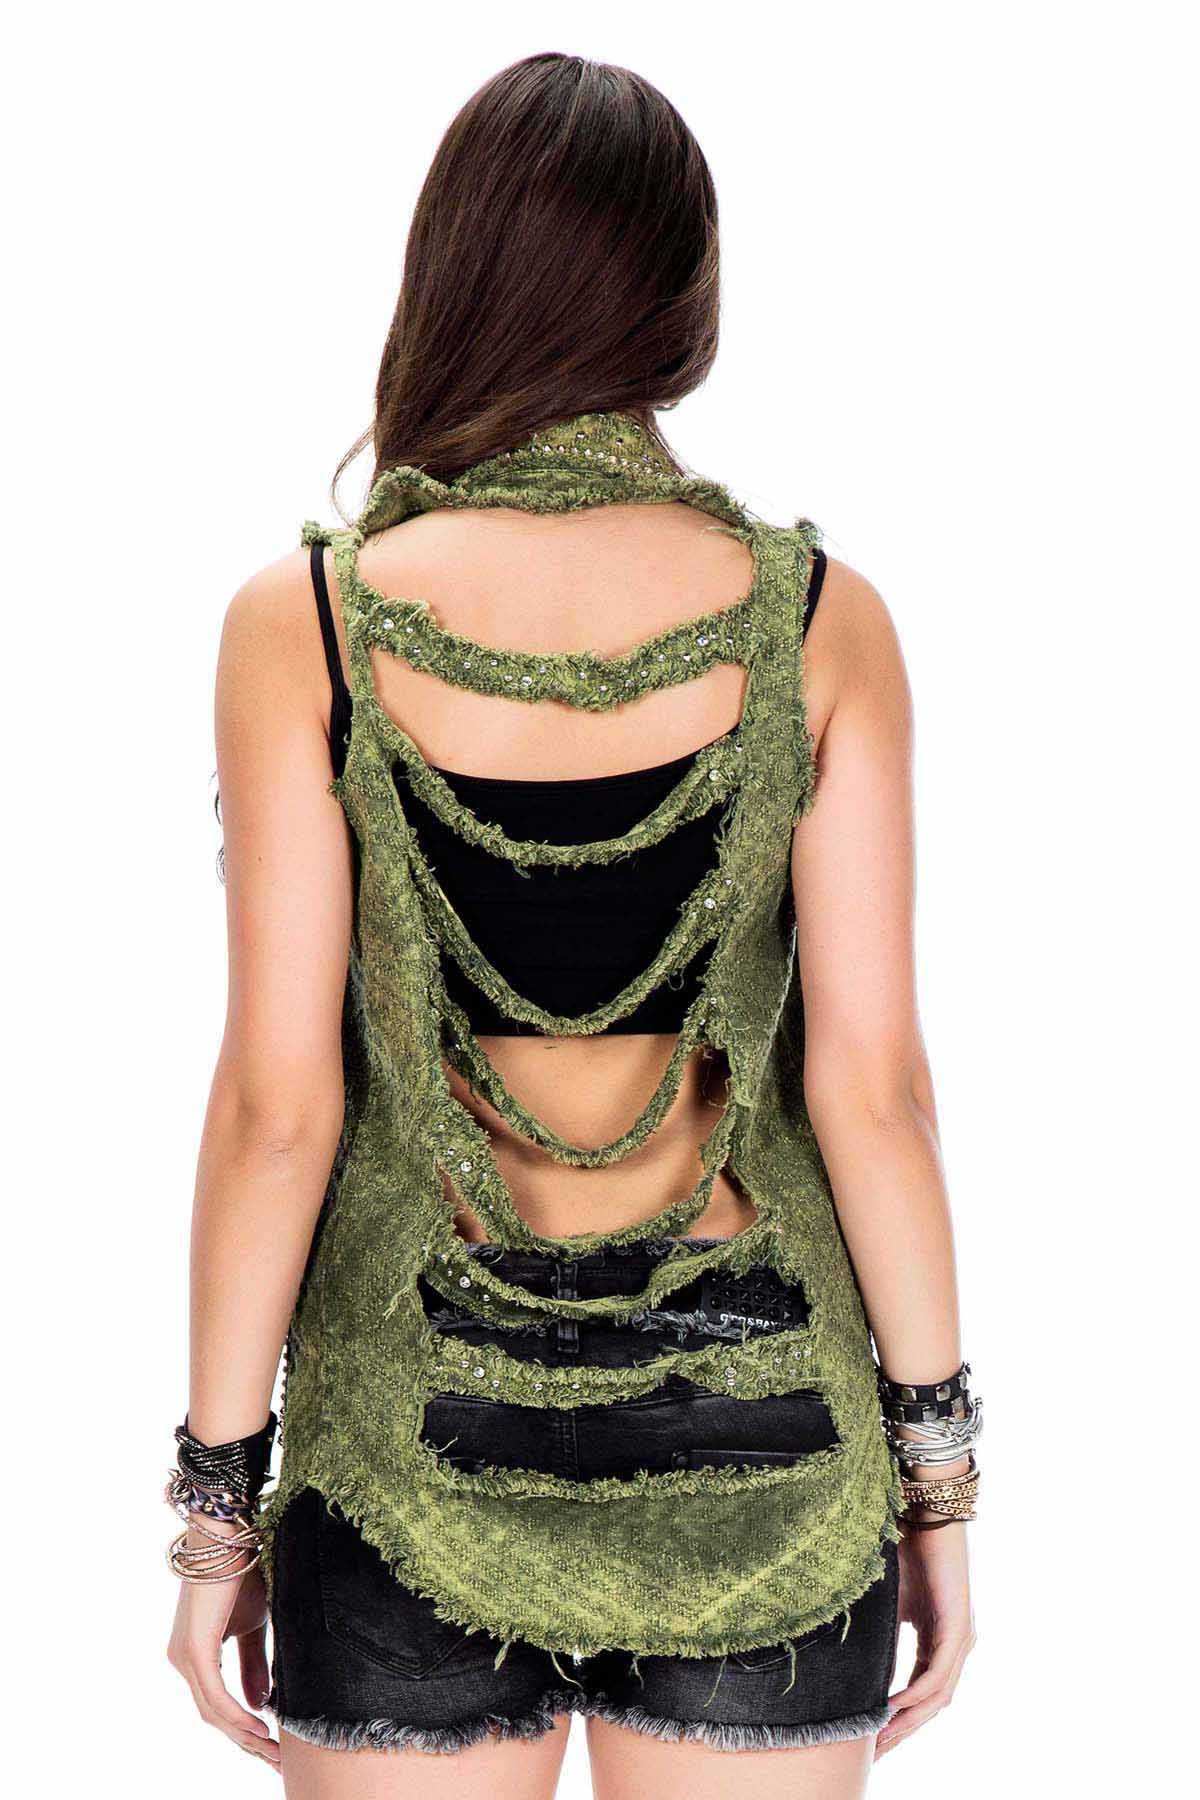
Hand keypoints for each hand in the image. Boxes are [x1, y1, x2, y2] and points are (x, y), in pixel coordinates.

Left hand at [167, 1521, 279, 1770]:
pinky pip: (214, 1697)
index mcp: (195, 1656)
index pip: (218, 1706)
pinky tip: (257, 1728)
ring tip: (272, 1752)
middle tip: (276, 1763)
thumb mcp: (254, 1625)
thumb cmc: (242, 1573)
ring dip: (244, 1737)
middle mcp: (183, 1661)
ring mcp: (185, 1658)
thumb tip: (259, 1704)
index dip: (244, 1731)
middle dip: (247, 1744)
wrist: (229, 1535)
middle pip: (214, 1717)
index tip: (272, 1749)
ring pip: (213, 1713)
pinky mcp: (194, 1651)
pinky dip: (235, 1716)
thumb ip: (253, 1665)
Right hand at [875, 1521, 974, 1758]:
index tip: (872, 1740)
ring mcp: (960, 1640)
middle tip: (875, 1755)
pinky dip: (918, 1694)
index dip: (897, 1719)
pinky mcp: (960, 1629)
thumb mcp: (888, 1603)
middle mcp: (954, 1647)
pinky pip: (939, 1674)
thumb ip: (881, 1635)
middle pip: (930, 1704)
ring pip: (937, 1696)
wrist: (927, 1515)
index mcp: (937, 1641)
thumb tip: (851, 1661)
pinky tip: (895, 1706)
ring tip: (882, 1739)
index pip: (919, 1692)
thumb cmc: (906, 1550)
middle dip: (902, 1732)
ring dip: (909, 1721)